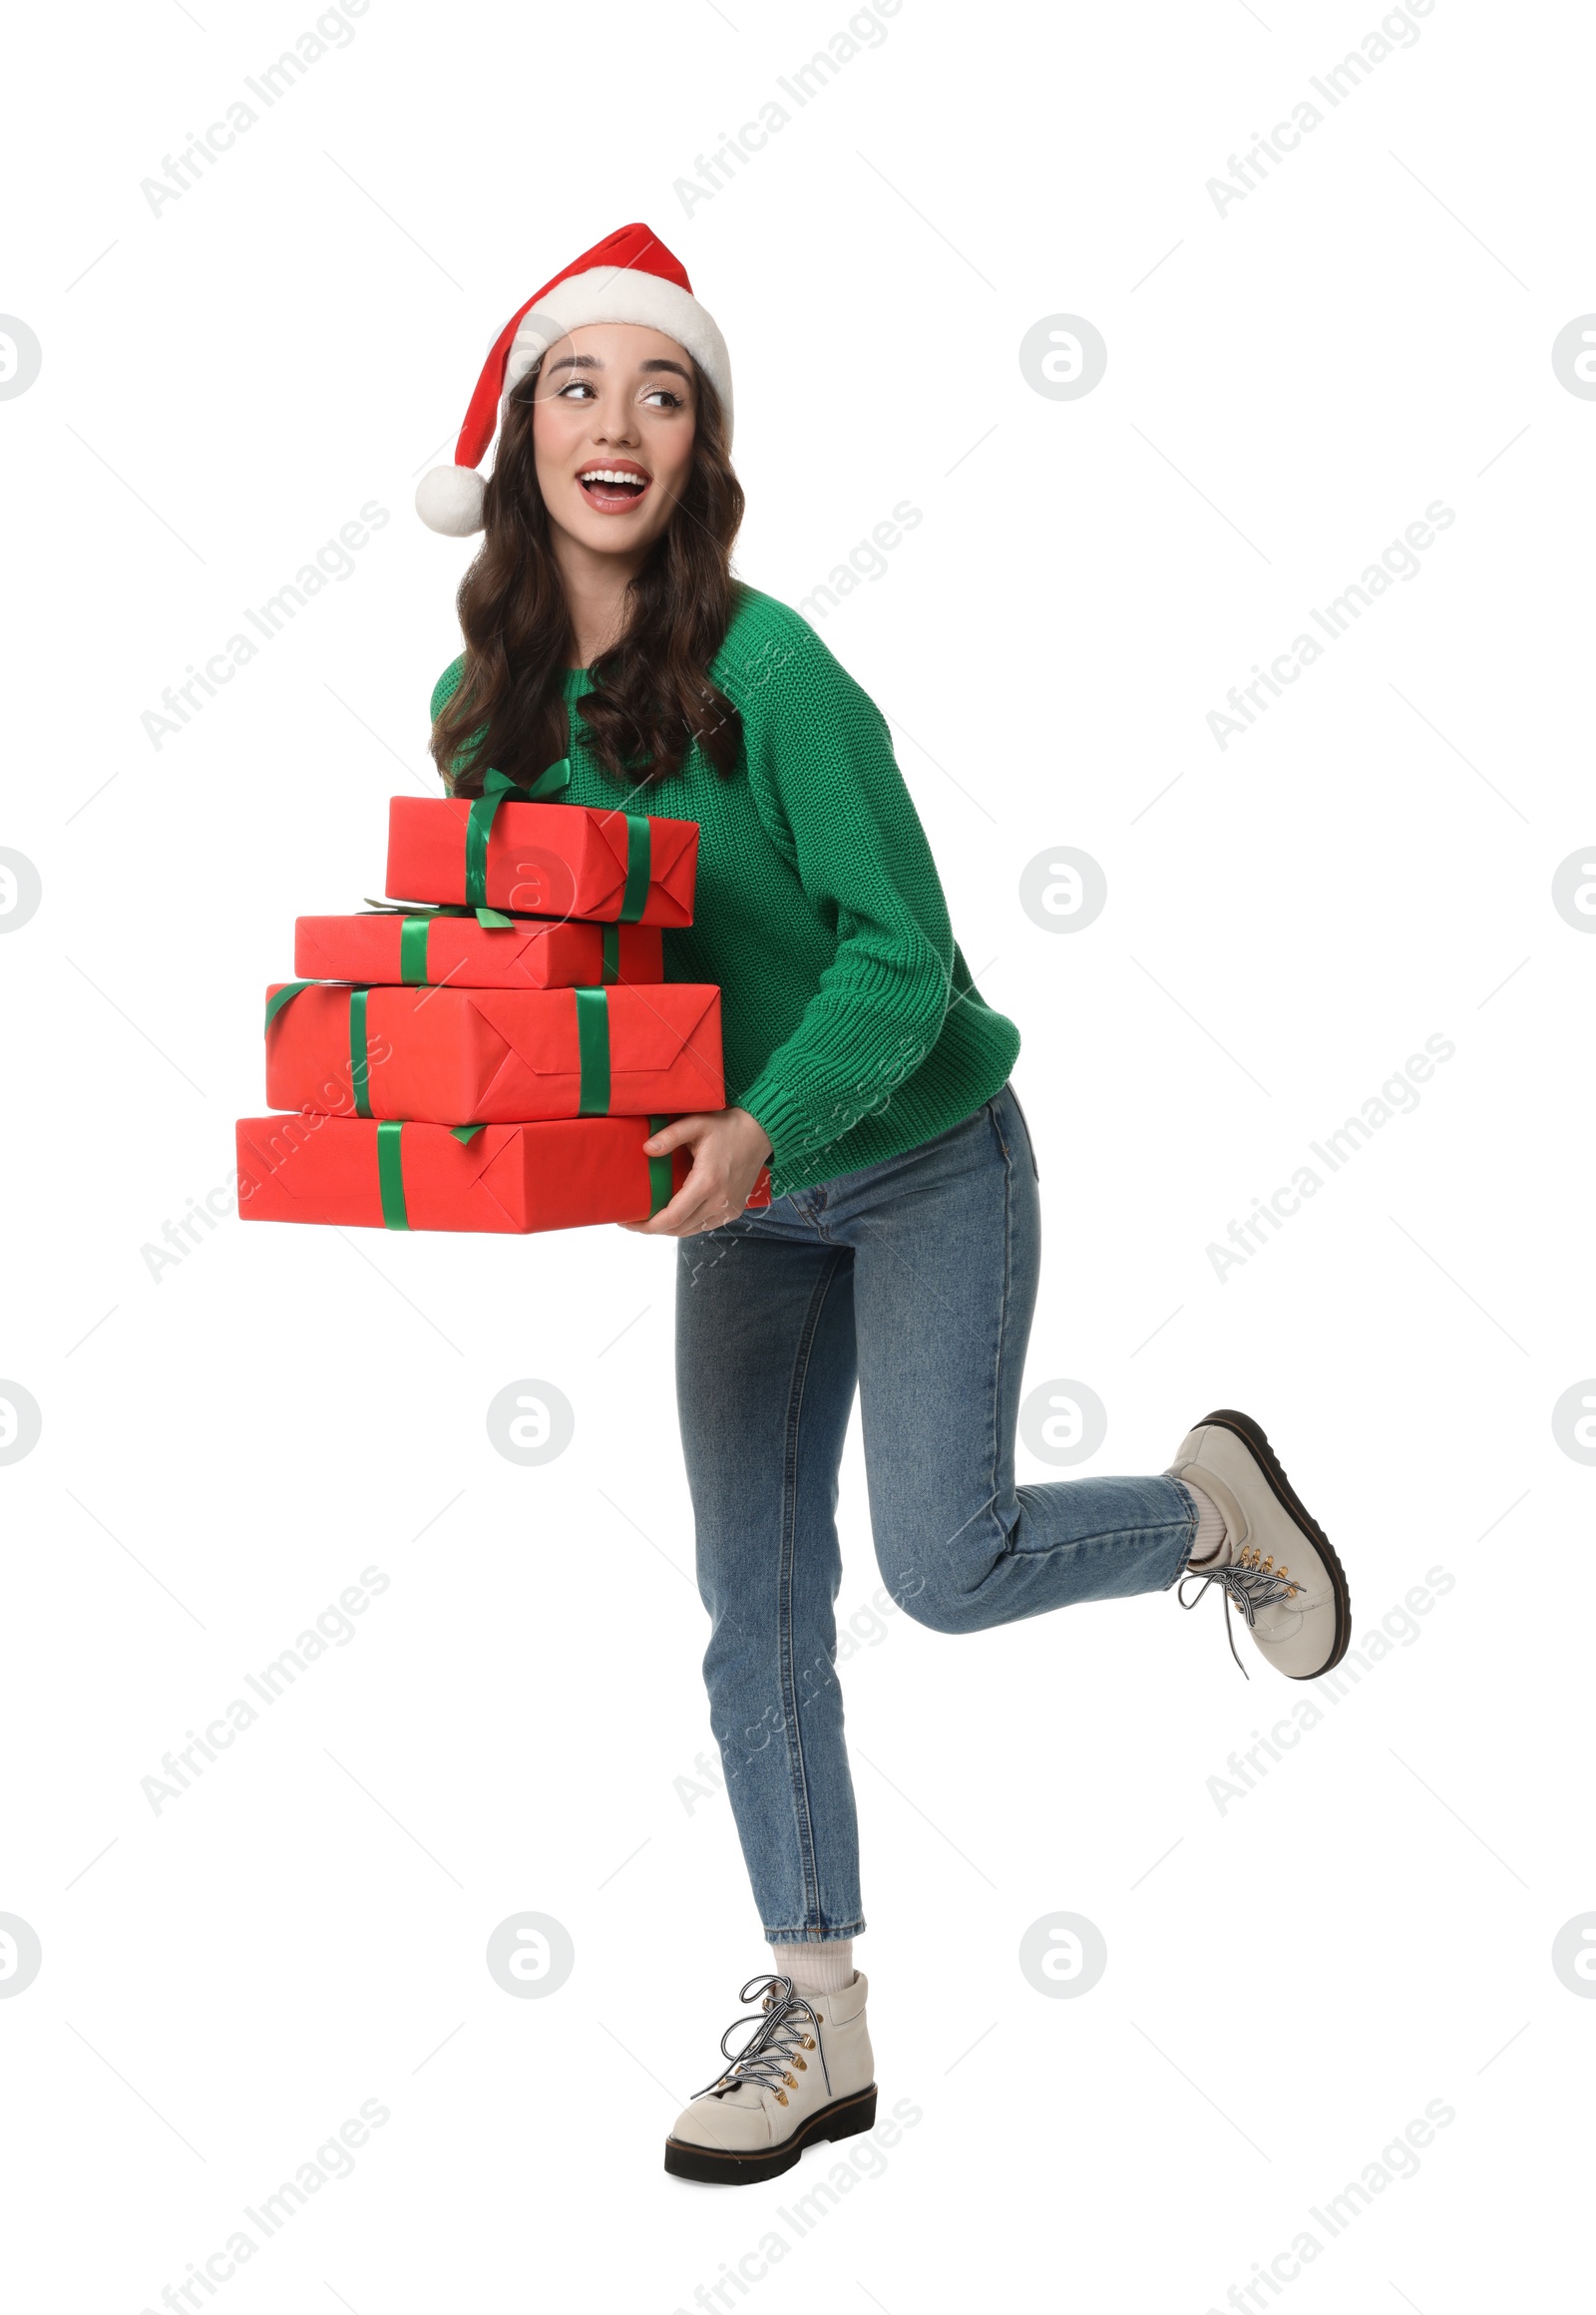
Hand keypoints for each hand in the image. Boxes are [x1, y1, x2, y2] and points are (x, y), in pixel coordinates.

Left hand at [617, 1107, 772, 1236]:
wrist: (761, 1133)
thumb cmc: (728, 1127)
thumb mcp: (697, 1124)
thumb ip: (670, 1136)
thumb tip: (647, 1149)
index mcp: (707, 1182)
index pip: (672, 1217)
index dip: (648, 1225)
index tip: (628, 1223)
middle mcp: (719, 1201)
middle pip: (679, 1228)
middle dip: (652, 1229)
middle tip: (632, 1221)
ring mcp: (728, 1209)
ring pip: (691, 1231)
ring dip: (668, 1229)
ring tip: (648, 1219)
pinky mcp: (734, 1210)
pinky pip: (704, 1226)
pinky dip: (686, 1225)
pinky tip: (673, 1216)